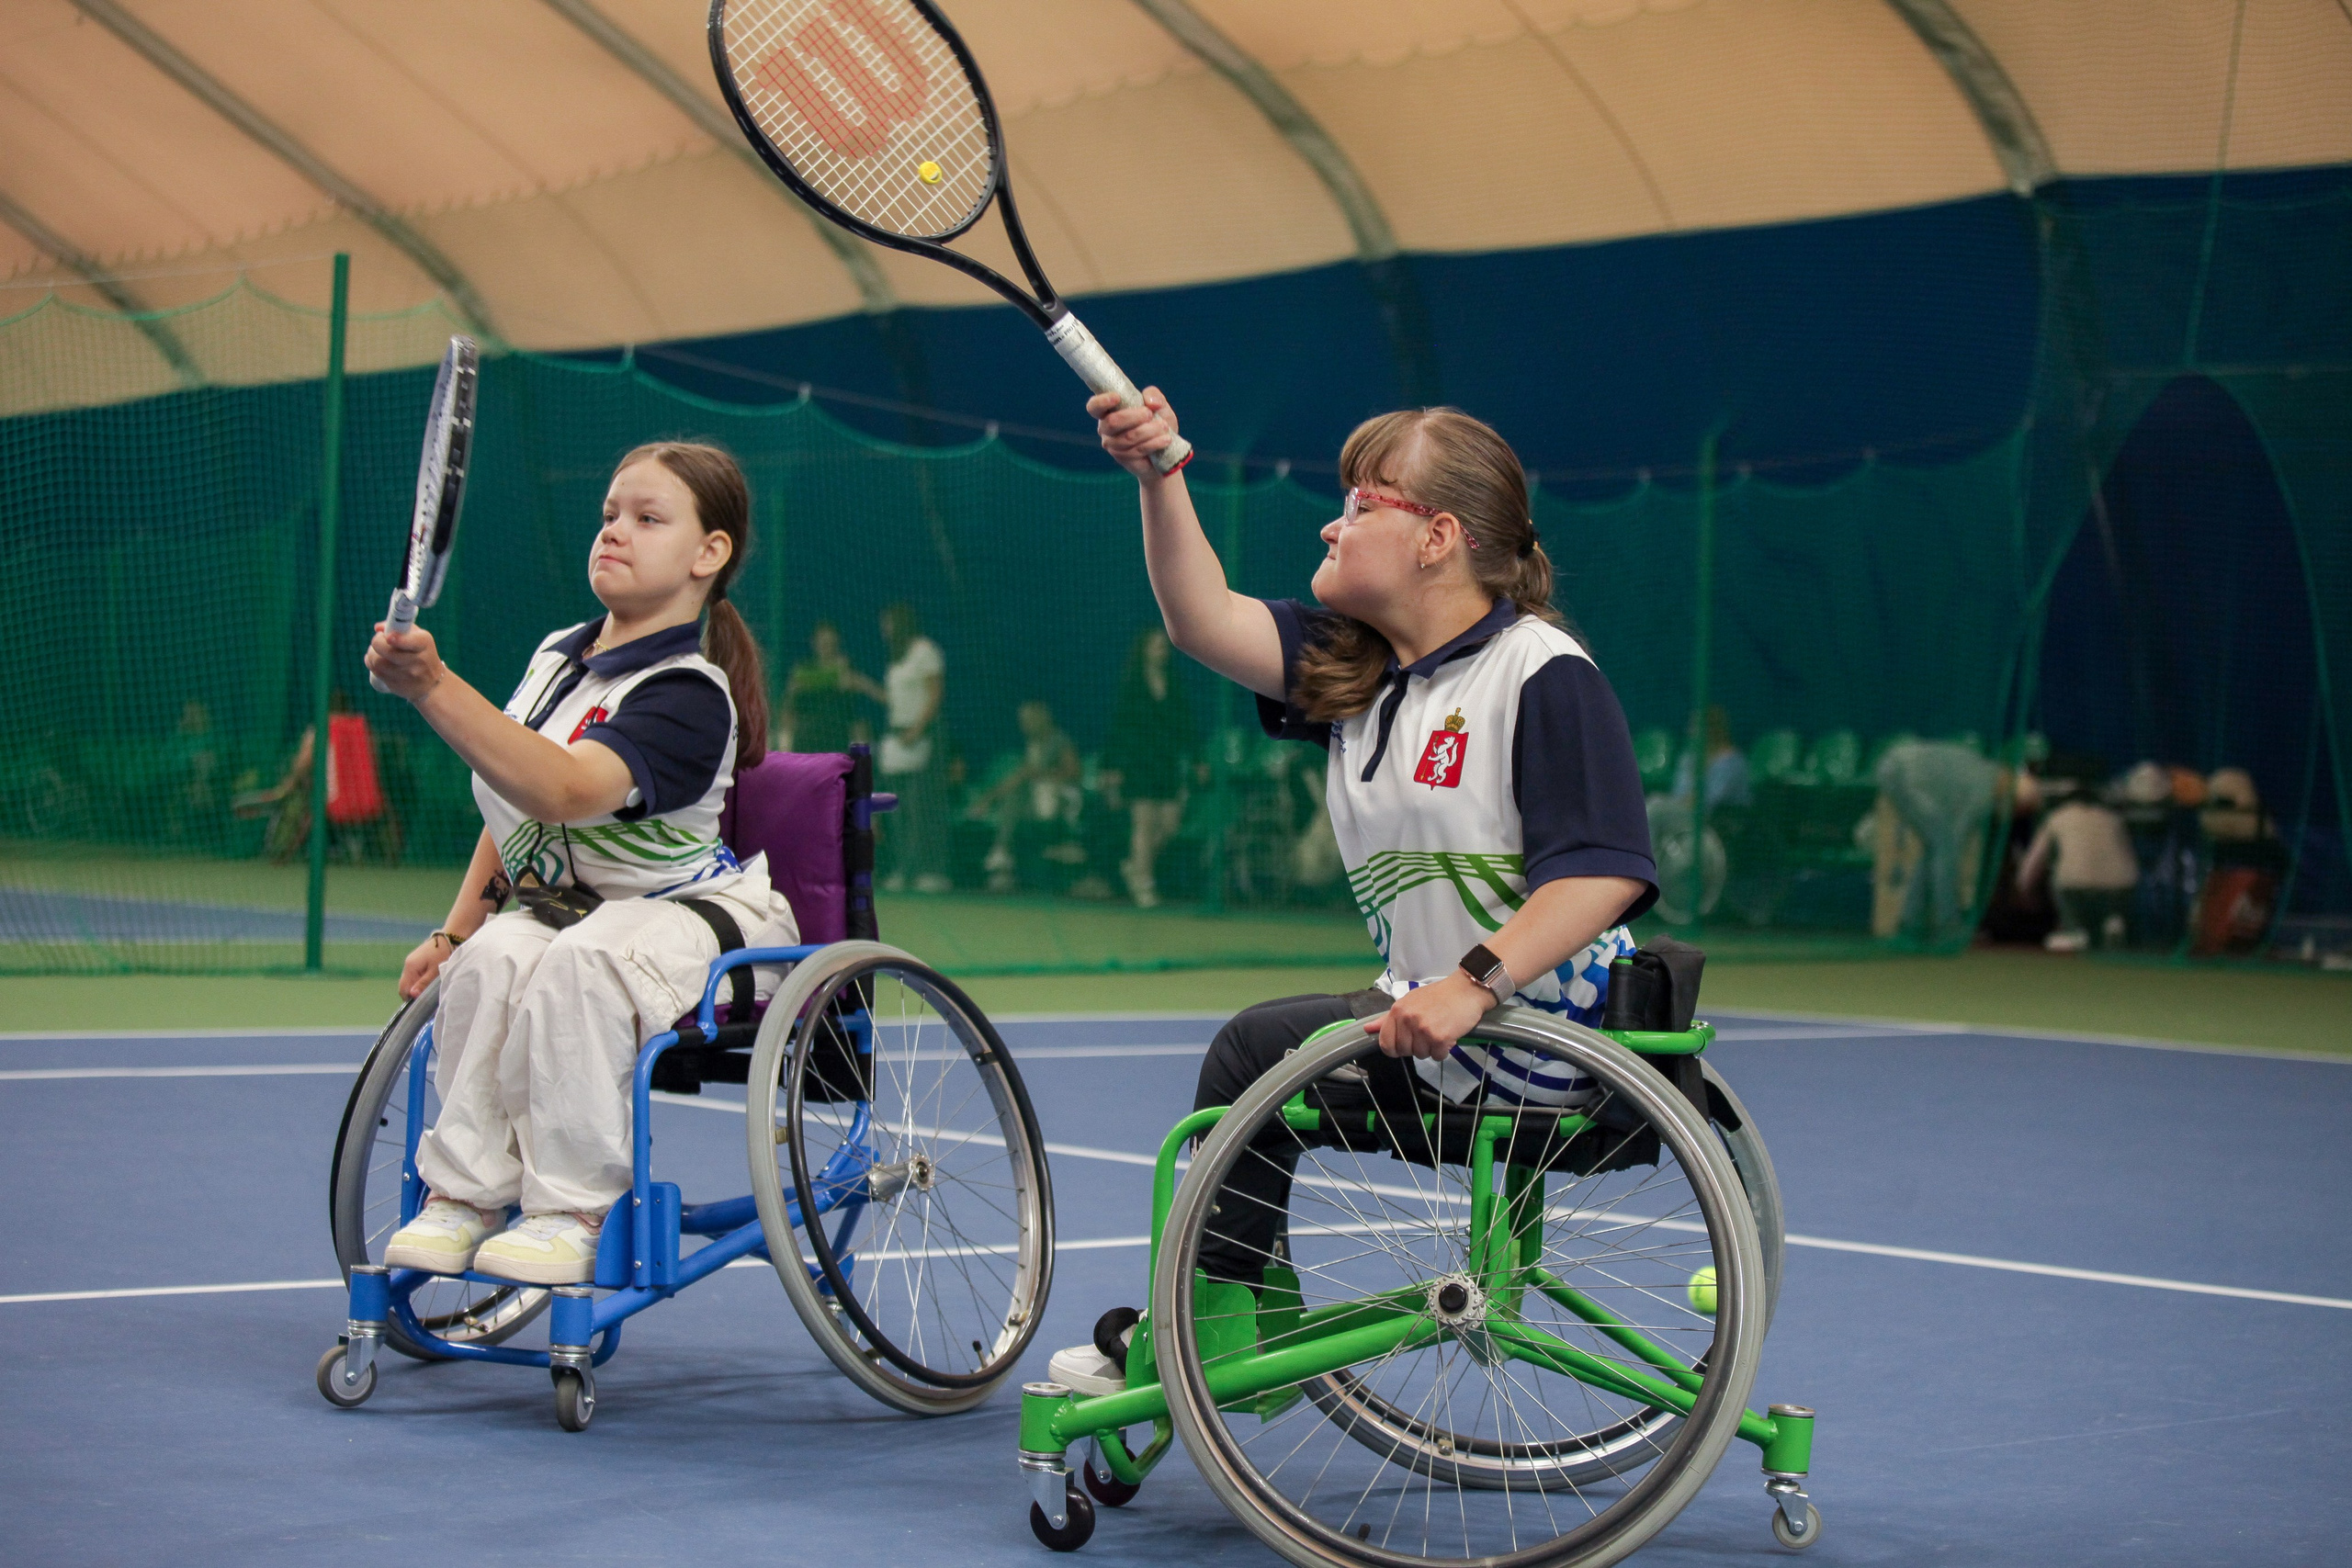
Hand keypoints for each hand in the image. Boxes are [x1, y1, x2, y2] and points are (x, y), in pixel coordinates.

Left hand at [366, 622, 445, 701]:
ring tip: (376, 651)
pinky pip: (376, 672)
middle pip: (387, 651)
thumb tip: (378, 628)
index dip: (396, 639)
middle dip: (377, 642)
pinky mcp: (396, 685)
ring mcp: (407, 675)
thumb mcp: (419, 637)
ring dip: (371, 653)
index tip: (389, 637)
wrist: (432, 683)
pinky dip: (371, 663)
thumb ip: (400, 627)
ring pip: (377, 661)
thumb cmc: (422, 653)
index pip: (409, 641)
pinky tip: (375, 660)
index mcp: (424, 644)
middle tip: (379, 640)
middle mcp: (417, 660)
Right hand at [398, 932, 455, 1000]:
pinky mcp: (417, 960)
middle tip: (427, 995)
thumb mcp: (435, 971)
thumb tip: (412, 995)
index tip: (421, 1001)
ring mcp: (412, 961)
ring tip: (431, 987)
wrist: (451, 937)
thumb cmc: (444, 954)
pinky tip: (431, 980)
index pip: (403, 988)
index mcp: (410, 967)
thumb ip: (423, 983)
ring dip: (418, 986)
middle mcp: (408, 964)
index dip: (410, 997)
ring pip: (411, 980)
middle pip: (406, 985)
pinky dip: (420, 979)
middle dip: (414, 992)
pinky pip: (415, 974)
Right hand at [1090, 387, 1180, 480]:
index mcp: (1108, 411)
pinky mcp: (1123, 458)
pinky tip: (1165, 439)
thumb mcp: (1158, 405)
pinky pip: (1137, 450)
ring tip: (1164, 427)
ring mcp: (1113, 445)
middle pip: (1112, 422)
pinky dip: (1154, 443)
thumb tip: (1152, 403)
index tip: (1117, 397)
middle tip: (1149, 414)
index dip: (1101, 402)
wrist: (1166, 449)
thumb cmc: (1158, 422)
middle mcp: (1106, 428)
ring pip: (1128, 437)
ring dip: (1149, 431)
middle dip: (1133, 416)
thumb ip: (1153, 396)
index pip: (1094, 407)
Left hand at [1374, 972, 1494, 1059]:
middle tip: (1428, 1033)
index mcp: (1397, 1010)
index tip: (1405, 1044)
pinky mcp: (1439, 1037)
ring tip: (1439, 1031)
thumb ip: (1387, 1018)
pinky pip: (1437, 1056)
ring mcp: (1423, 1029)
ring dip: (1431, 1048)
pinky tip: (1448, 1036)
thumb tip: (1367, 1029)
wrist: (1466, 990)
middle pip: (1404, 1051)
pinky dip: (1444, 1050)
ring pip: (1421, 1055)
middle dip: (1416, 1047)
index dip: (1395, 1048)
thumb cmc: (1439, 996)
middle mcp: (1407, 1020)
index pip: (1385, 1043)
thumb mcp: (1409, 1002)